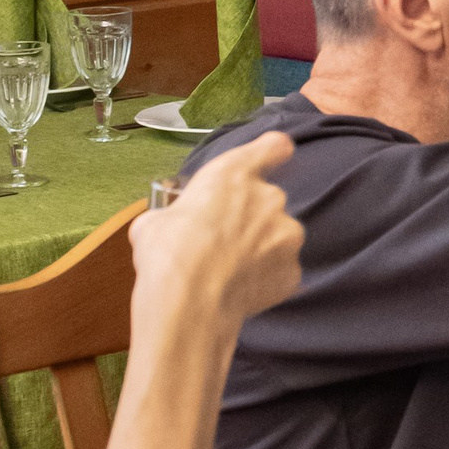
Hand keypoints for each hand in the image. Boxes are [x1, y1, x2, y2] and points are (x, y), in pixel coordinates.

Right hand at [134, 131, 302, 335]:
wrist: (189, 301)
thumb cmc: (167, 253)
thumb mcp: (155, 222)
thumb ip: (175, 215)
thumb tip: (165, 226)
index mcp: (234, 174)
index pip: (272, 146)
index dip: (272, 152)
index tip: (272, 157)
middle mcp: (269, 198)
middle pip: (269, 200)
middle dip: (251, 218)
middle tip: (223, 241)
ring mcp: (287, 236)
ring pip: (279, 237)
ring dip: (262, 249)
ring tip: (231, 271)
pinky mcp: (293, 272)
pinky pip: (281, 272)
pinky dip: (266, 279)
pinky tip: (240, 290)